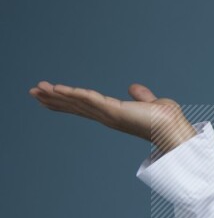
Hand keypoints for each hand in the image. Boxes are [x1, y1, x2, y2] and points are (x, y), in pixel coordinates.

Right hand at [28, 81, 196, 153]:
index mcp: (113, 114)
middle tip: (33, 92)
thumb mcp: (150, 102)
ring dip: (56, 95)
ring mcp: (108, 115)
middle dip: (54, 99)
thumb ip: (140, 96)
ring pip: (77, 102)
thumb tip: (133, 88)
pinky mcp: (113, 111)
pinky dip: (73, 94)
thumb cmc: (166, 120)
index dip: (67, 100)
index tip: (51, 94)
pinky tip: (59, 89)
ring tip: (37, 90)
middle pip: (75, 105)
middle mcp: (107, 116)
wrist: (175, 129)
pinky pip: (88, 100)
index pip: (85, 105)